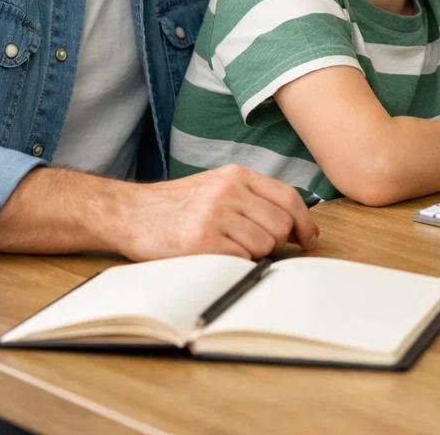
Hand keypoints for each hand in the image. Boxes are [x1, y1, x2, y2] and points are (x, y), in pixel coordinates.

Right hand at [118, 165, 319, 260]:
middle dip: (277, 242)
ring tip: (230, 248)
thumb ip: (252, 198)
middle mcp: (229, 191)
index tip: (309, 239)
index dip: (305, 222)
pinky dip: (237, 263)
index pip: (289, 197)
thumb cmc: (177, 204)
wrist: (131, 212)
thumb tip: (292, 223)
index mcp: (237, 175)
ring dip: (255, 254)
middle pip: (281, 224)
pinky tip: (218, 255)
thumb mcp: (217, 185)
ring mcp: (216, 215)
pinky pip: (241, 258)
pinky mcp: (201, 241)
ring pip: (265, 244)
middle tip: (257, 247)